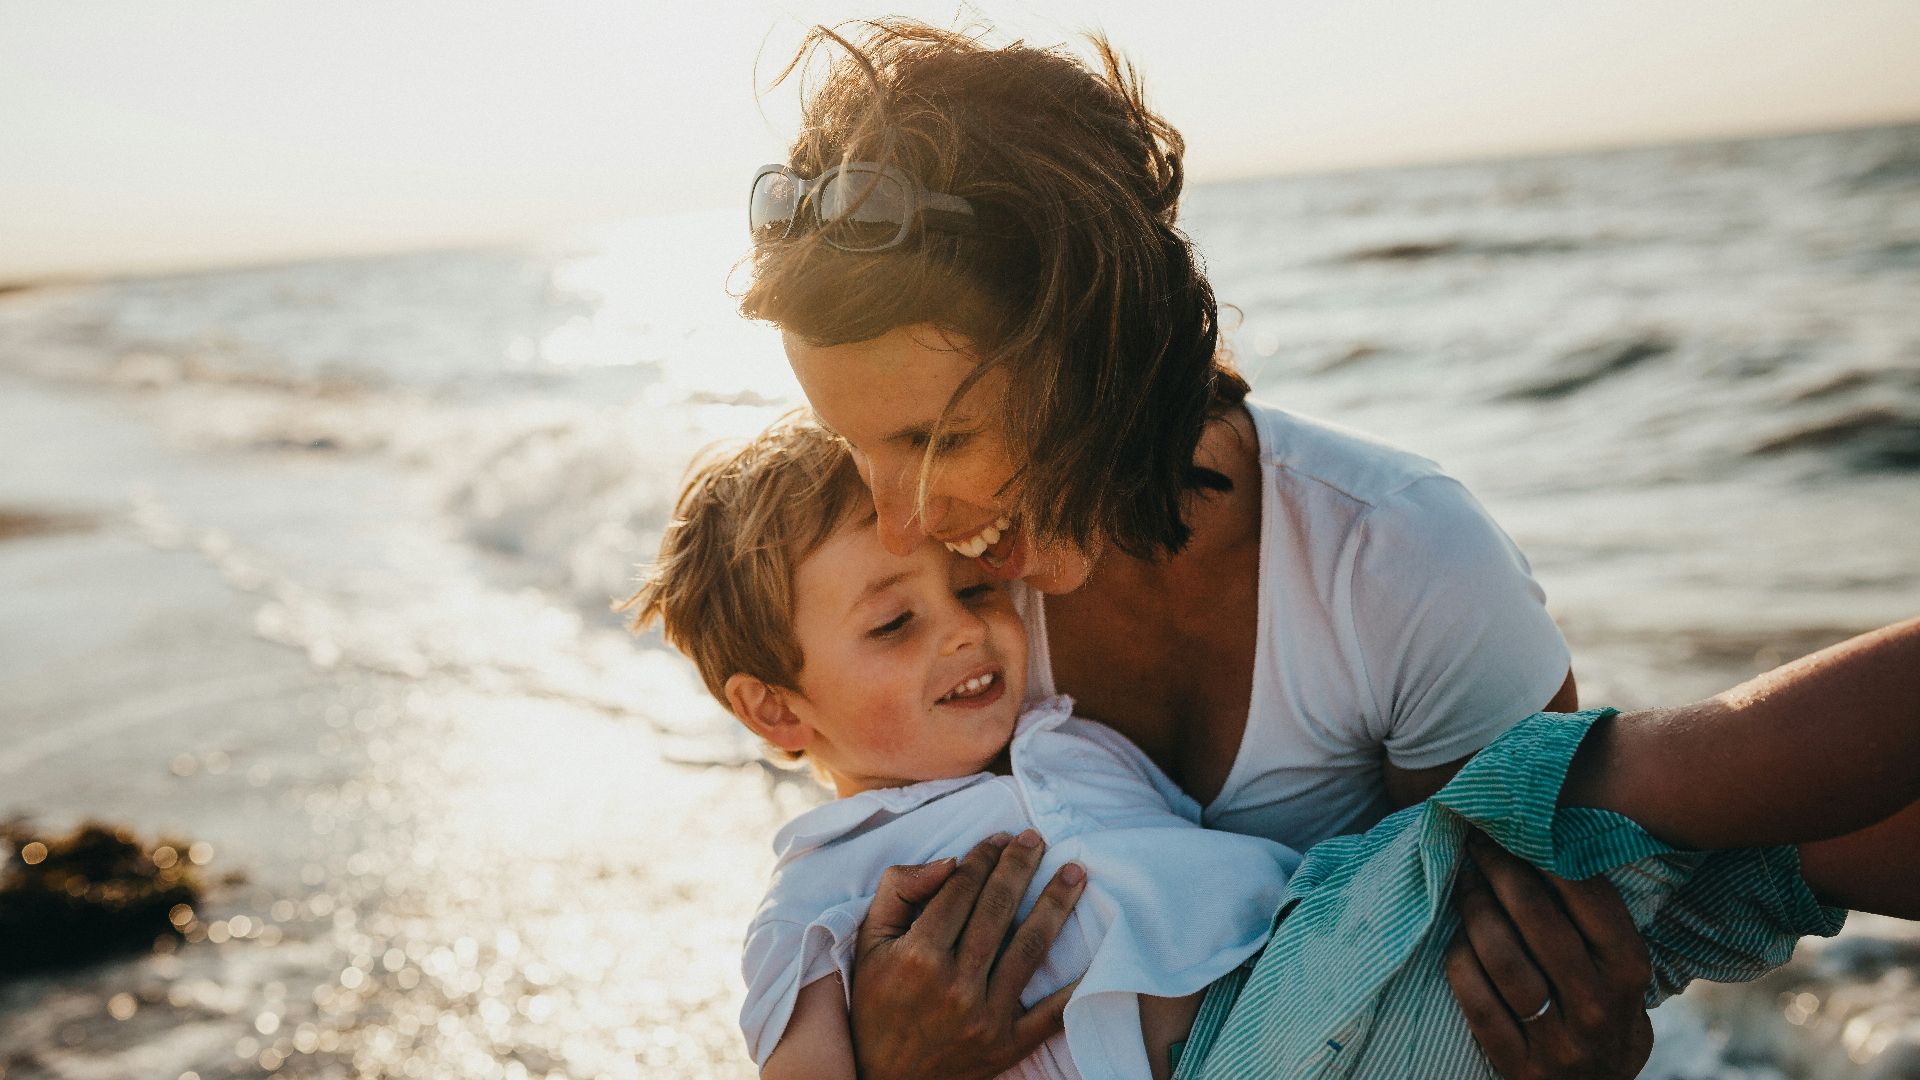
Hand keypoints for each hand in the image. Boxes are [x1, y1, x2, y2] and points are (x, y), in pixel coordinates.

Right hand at [849, 830, 1087, 1079]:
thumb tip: (949, 862)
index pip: (961, 891)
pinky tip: (1098, 952)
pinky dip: (1076, 985)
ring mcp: (984, 1017)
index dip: (983, 858)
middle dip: (1021, 867)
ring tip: (1075, 873)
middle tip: (1037, 839)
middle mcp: (954, 985)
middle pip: (998, 910)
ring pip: (1029, 948)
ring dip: (1056, 905)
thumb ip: (899, 892)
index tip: (999, 838)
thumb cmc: (876, 1003)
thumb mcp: (869, 944)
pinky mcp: (1007, 1046)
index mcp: (917, 956)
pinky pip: (1051, 1013)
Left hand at [1443, 830, 1653, 1078]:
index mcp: (1628, 972)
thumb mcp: (1620, 971)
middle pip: (1536, 919)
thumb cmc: (1603, 1010)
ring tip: (1464, 882)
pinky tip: (1455, 938)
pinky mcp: (1516, 1064)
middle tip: (1477, 842)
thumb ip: (1595, 921)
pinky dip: (1459, 960)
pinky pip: (1474, 999)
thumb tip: (1546, 840)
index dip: (1546, 854)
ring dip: (1473, 909)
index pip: (1589, 898)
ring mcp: (1556, 1039)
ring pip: (1500, 957)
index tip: (1515, 826)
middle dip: (1500, 870)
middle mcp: (1596, 1005)